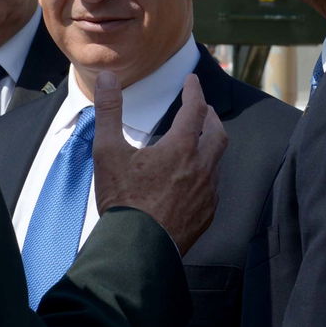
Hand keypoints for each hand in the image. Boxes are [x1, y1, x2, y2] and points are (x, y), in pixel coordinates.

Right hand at [92, 72, 223, 253]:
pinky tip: (194, 178)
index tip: (192, 81)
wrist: (137, 248)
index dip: (193, 91)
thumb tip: (108, 78)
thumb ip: (109, 111)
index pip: (194, 109)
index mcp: (181, 147)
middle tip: (203, 109)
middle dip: (211, 117)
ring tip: (199, 142)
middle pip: (217, 133)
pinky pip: (212, 186)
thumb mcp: (108, 151)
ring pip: (217, 160)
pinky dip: (206, 173)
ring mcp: (207, 192)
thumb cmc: (122, 199)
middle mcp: (201, 167)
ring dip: (210, 145)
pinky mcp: (207, 214)